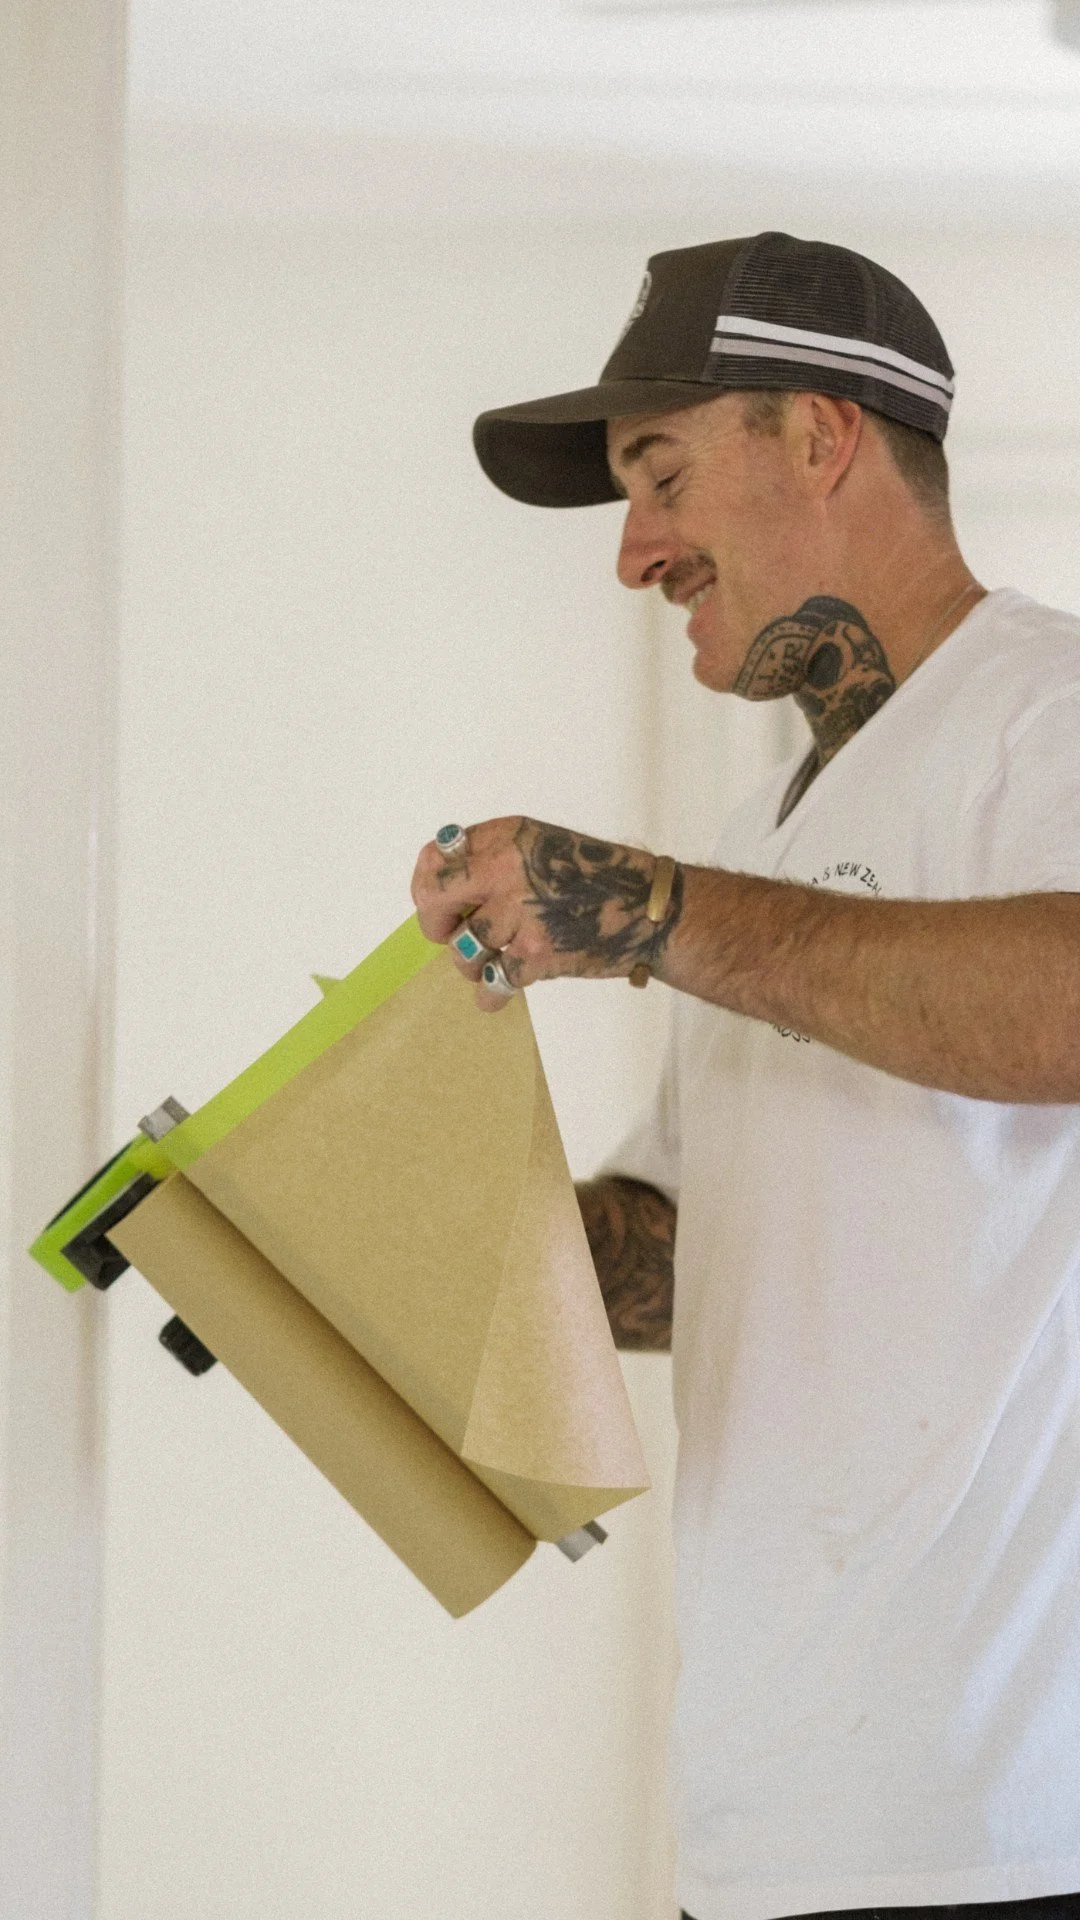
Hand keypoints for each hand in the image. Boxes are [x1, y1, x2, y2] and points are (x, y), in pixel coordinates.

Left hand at [411, 817, 678, 1010]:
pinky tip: (498, 992)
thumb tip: (437, 877)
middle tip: (449, 936)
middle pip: (435, 900)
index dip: (427, 882)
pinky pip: (492, 982)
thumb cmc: (599, 876)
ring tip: (492, 961)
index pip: (437, 856)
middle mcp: (507, 869)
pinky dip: (492, 994)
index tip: (436, 900)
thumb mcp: (542, 844)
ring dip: (472, 963)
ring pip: (463, 949)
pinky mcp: (535, 954)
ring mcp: (520, 914)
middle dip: (436, 924)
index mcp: (507, 837)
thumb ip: (493, 854)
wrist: (650, 910)